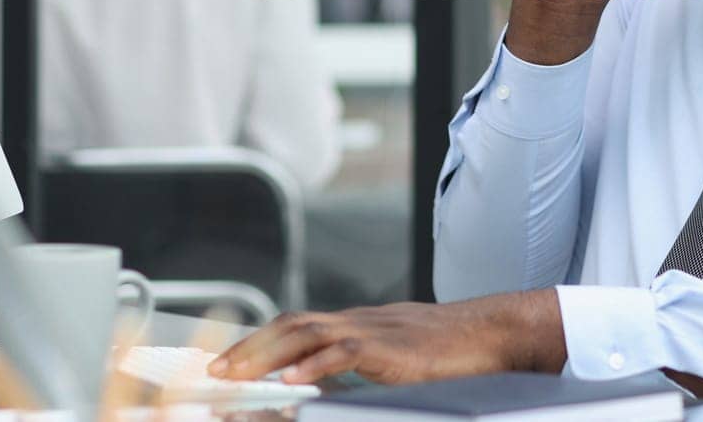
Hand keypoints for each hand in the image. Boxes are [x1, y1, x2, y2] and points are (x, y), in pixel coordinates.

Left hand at [208, 291, 565, 385]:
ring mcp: (371, 330)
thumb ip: (357, 363)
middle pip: (289, 325)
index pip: (294, 325)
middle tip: (215, 371)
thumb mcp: (391, 356)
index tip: (226, 360)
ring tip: (238, 376)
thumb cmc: (445, 350)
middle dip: (249, 347)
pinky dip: (314, 364)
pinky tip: (292, 381)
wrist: (487, 333)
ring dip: (267, 354)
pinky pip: (344, 352)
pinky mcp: (389, 347)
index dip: (257, 340)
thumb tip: (323, 382)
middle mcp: (355, 320)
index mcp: (353, 323)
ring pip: (307, 332)